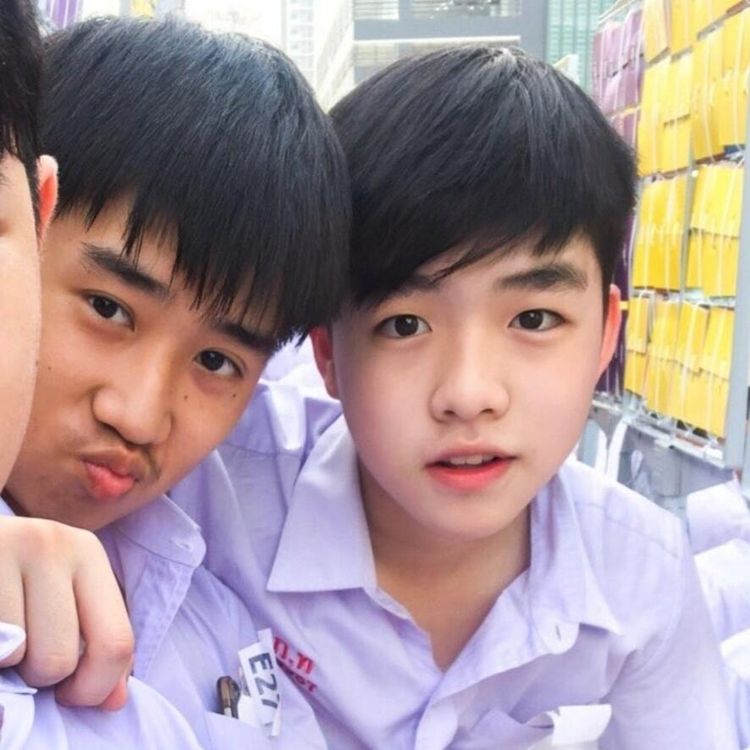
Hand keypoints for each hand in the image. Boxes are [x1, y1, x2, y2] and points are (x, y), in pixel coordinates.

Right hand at [0, 516, 132, 708]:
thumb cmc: (16, 578)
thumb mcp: (63, 596)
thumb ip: (96, 645)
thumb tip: (114, 701)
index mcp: (87, 552)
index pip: (115, 642)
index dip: (94, 686)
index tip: (70, 693)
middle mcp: (53, 544)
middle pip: (59, 658)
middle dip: (40, 676)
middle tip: (26, 655)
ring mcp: (8, 548)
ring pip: (14, 655)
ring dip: (6, 662)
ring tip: (3, 634)